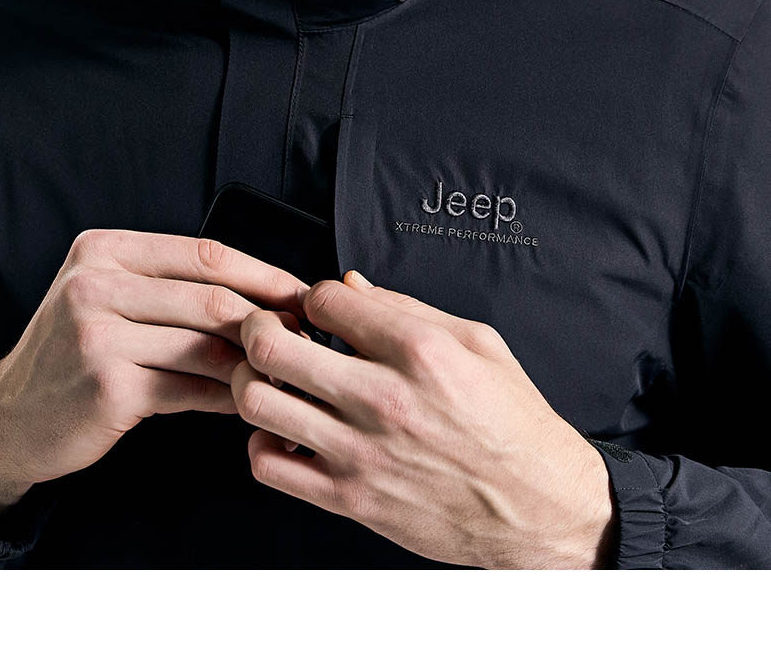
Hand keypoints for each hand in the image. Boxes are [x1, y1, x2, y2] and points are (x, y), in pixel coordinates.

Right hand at [0, 230, 307, 517]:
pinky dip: (226, 396)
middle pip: (210, 298)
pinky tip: (244, 400)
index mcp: (104, 250)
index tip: (300, 293)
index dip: (263, 273)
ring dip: (253, 362)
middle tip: (303, 336)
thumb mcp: (108, 297)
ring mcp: (97, 336)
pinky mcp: (106, 386)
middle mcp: (95, 284)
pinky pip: (189, 389)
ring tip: (282, 370)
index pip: (204, 253)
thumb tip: (266, 295)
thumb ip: (173, 287)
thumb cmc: (74, 353)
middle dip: (267, 319)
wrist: (9, 417)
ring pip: (204, 345)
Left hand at [231, 271, 616, 568]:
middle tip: (275, 329)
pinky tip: (287, 429)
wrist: (539, 508)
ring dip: (254, 379)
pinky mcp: (350, 498)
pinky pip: (268, 465)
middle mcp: (385, 399)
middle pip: (273, 346)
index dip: (316, 296)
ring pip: (258, 401)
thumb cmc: (514, 424)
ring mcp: (362, 452)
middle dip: (261, 325)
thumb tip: (352, 285)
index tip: (322, 309)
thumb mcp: (479, 343)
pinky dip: (262, 441)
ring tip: (275, 377)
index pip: (325, 300)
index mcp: (420, 351)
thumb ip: (408, 308)